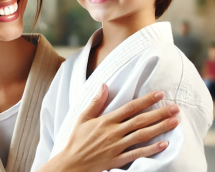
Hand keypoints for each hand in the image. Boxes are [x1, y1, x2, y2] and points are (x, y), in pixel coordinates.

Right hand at [44, 84, 179, 171]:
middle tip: (175, 108)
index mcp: (105, 121)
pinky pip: (137, 154)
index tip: (159, 94)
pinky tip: (164, 144)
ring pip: (142, 135)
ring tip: (174, 122)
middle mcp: (114, 132)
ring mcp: (117, 146)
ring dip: (160, 128)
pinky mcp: (118, 159)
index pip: (129, 108)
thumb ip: (96, 102)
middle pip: (140, 120)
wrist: (72, 162)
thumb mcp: (83, 118)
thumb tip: (104, 85)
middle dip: (159, 113)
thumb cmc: (77, 139)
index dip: (145, 100)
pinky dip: (151, 149)